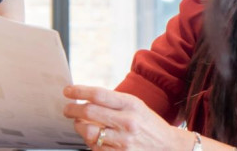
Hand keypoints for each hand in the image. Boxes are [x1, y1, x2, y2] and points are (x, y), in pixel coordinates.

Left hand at [62, 84, 187, 150]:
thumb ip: (112, 101)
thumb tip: (85, 97)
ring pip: (89, 132)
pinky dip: (90, 141)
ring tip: (79, 124)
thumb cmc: (148, 124)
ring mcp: (124, 141)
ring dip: (79, 127)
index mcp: (131, 104)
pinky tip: (92, 137)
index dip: (78, 91)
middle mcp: (127, 122)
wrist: (169, 147)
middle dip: (72, 109)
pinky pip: (95, 148)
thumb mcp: (135, 105)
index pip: (98, 94)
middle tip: (67, 109)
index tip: (67, 91)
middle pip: (89, 112)